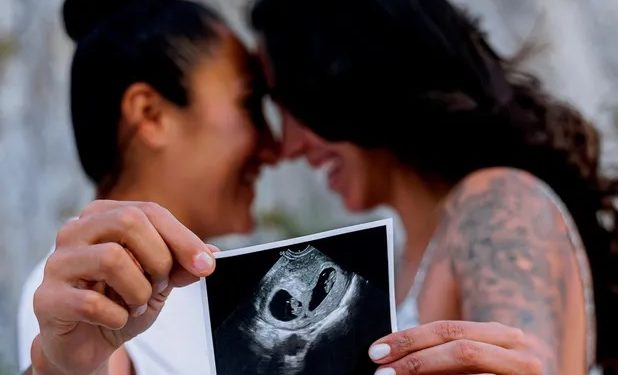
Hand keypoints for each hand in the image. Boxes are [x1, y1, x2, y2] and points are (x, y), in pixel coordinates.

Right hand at [31, 200, 216, 374]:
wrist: (88, 342)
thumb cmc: (121, 300)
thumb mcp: (160, 280)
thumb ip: (181, 265)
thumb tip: (209, 255)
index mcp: (103, 216)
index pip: (149, 212)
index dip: (183, 238)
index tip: (207, 265)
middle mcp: (75, 231)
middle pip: (129, 223)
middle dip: (159, 260)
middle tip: (159, 285)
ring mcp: (57, 263)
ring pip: (111, 258)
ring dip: (138, 290)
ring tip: (136, 303)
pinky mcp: (46, 298)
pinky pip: (92, 303)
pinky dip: (117, 317)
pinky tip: (115, 319)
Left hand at [369, 321, 544, 374]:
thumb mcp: (475, 362)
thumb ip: (444, 355)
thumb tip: (393, 357)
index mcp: (502, 336)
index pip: (447, 329)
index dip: (409, 339)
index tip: (377, 351)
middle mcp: (519, 352)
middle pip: (458, 347)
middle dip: (414, 358)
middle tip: (381, 372)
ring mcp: (526, 374)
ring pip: (467, 360)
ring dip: (425, 371)